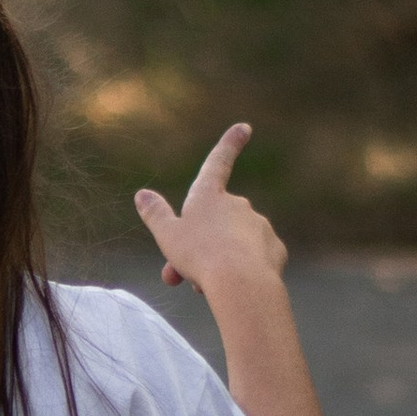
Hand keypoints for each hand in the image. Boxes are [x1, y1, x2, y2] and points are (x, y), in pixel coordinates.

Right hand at [135, 124, 287, 298]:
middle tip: (178, 276)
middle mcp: (238, 206)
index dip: (229, 144)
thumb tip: (142, 195)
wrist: (241, 283)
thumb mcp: (168, 236)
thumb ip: (156, 214)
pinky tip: (232, 288)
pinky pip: (254, 259)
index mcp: (210, 197)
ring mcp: (259, 226)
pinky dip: (241, 271)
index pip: (218, 164)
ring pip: (233, 245)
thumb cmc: (200, 256)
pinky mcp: (274, 249)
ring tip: (203, 286)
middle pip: (215, 224)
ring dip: (216, 263)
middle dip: (197, 246)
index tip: (244, 127)